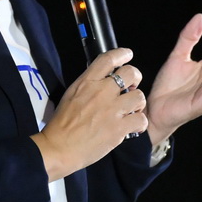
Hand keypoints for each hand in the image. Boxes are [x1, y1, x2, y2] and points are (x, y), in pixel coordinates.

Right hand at [31, 48, 147, 181]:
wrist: (60, 148)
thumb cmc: (61, 123)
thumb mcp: (70, 95)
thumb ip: (88, 85)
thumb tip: (103, 80)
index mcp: (87, 82)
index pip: (108, 59)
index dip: (121, 54)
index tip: (127, 55)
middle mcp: (102, 92)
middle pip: (130, 73)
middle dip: (135, 77)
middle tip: (132, 87)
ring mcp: (112, 110)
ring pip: (139, 96)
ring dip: (137, 103)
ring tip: (131, 110)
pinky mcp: (119, 128)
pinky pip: (141, 119)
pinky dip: (139, 123)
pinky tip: (132, 126)